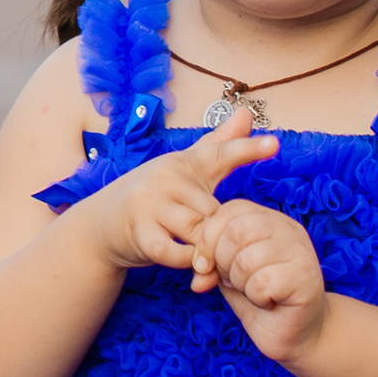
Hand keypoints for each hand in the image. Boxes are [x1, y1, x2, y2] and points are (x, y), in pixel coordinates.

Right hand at [91, 127, 280, 276]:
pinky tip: (189, 263)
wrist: (102, 224)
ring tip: (208, 259)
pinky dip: (187, 262)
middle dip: (221, 233)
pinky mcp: (139, 233)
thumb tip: (246, 113)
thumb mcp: (187, 168)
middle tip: (220, 246)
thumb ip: (219, 144)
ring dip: (207, 250)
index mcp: (183, 163)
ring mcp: (150, 204)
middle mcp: (166, 178)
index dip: (247, 149)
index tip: (275, 144)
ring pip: (198, 231)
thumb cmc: (154, 197)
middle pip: (215, 211)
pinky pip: (176, 253)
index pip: (220, 154)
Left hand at [188, 191, 329, 364]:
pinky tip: (270, 302)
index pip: (230, 210)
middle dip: (222, 262)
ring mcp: (301, 252)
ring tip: (256, 292)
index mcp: (269, 219)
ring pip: (247, 259)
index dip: (208, 239)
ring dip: (240, 283)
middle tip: (235, 282)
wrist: (297, 332)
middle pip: (236, 231)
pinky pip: (262, 283)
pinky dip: (256, 299)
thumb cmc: (261, 299)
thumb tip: (199, 266)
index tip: (205, 267)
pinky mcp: (305, 278)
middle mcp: (288, 229)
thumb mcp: (228, 273)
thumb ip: (211, 260)